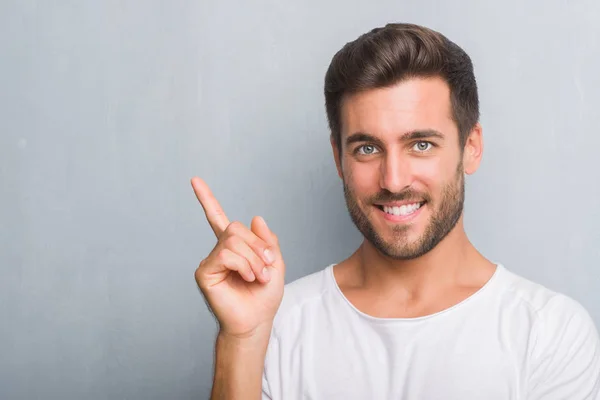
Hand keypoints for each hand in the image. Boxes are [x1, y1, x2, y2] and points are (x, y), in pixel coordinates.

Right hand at [191, 177, 284, 337]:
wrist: (257, 321)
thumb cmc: (264, 296)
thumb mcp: (275, 263)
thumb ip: (267, 240)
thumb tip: (255, 217)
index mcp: (234, 247)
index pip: (217, 218)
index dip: (206, 199)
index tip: (195, 180)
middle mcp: (219, 251)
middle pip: (236, 228)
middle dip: (257, 246)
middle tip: (266, 266)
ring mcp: (210, 261)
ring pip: (232, 240)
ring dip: (253, 258)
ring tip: (257, 276)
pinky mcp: (204, 272)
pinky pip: (225, 254)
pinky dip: (243, 264)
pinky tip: (247, 277)